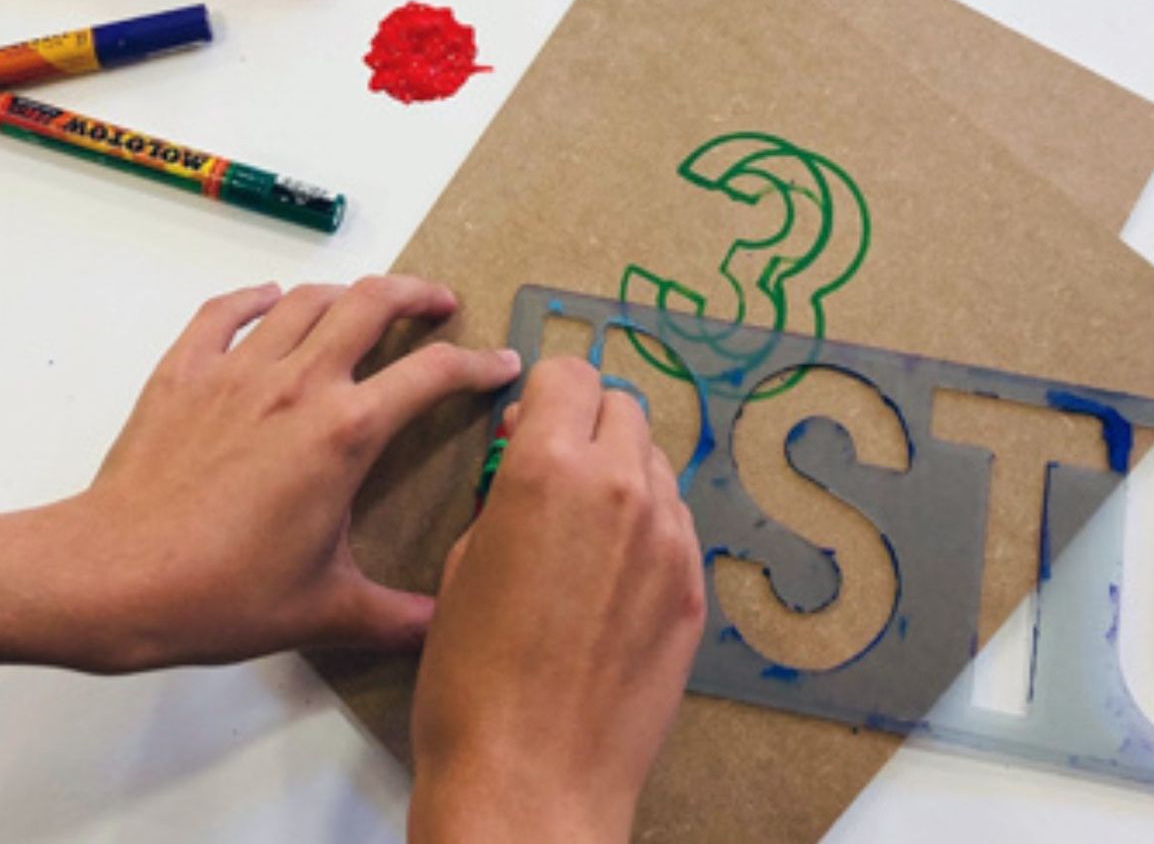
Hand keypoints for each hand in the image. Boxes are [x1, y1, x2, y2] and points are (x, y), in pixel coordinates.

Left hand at [27, 277, 519, 673]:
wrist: (115, 577)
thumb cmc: (217, 594)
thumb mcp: (324, 611)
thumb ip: (395, 616)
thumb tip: (442, 627)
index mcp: (344, 433)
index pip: (433, 375)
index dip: (477, 364)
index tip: (498, 363)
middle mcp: (296, 385)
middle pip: (372, 304)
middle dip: (417, 294)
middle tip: (439, 304)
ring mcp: (236, 371)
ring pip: (304, 299)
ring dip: (345, 292)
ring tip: (365, 302)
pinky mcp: (183, 373)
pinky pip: (224, 312)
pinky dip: (254, 298)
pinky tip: (267, 301)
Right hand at [408, 358, 705, 843]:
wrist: (531, 780)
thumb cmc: (472, 681)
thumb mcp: (461, 563)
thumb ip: (502, 494)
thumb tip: (523, 460)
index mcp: (548, 469)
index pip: (570, 374)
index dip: (544, 393)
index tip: (529, 420)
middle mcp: (620, 489)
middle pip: (623, 407)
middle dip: (586, 423)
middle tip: (552, 465)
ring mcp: (668, 540)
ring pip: (655, 463)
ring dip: (621, 472)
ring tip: (582, 527)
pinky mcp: (692, 590)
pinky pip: (675, 524)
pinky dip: (646, 526)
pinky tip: (610, 576)